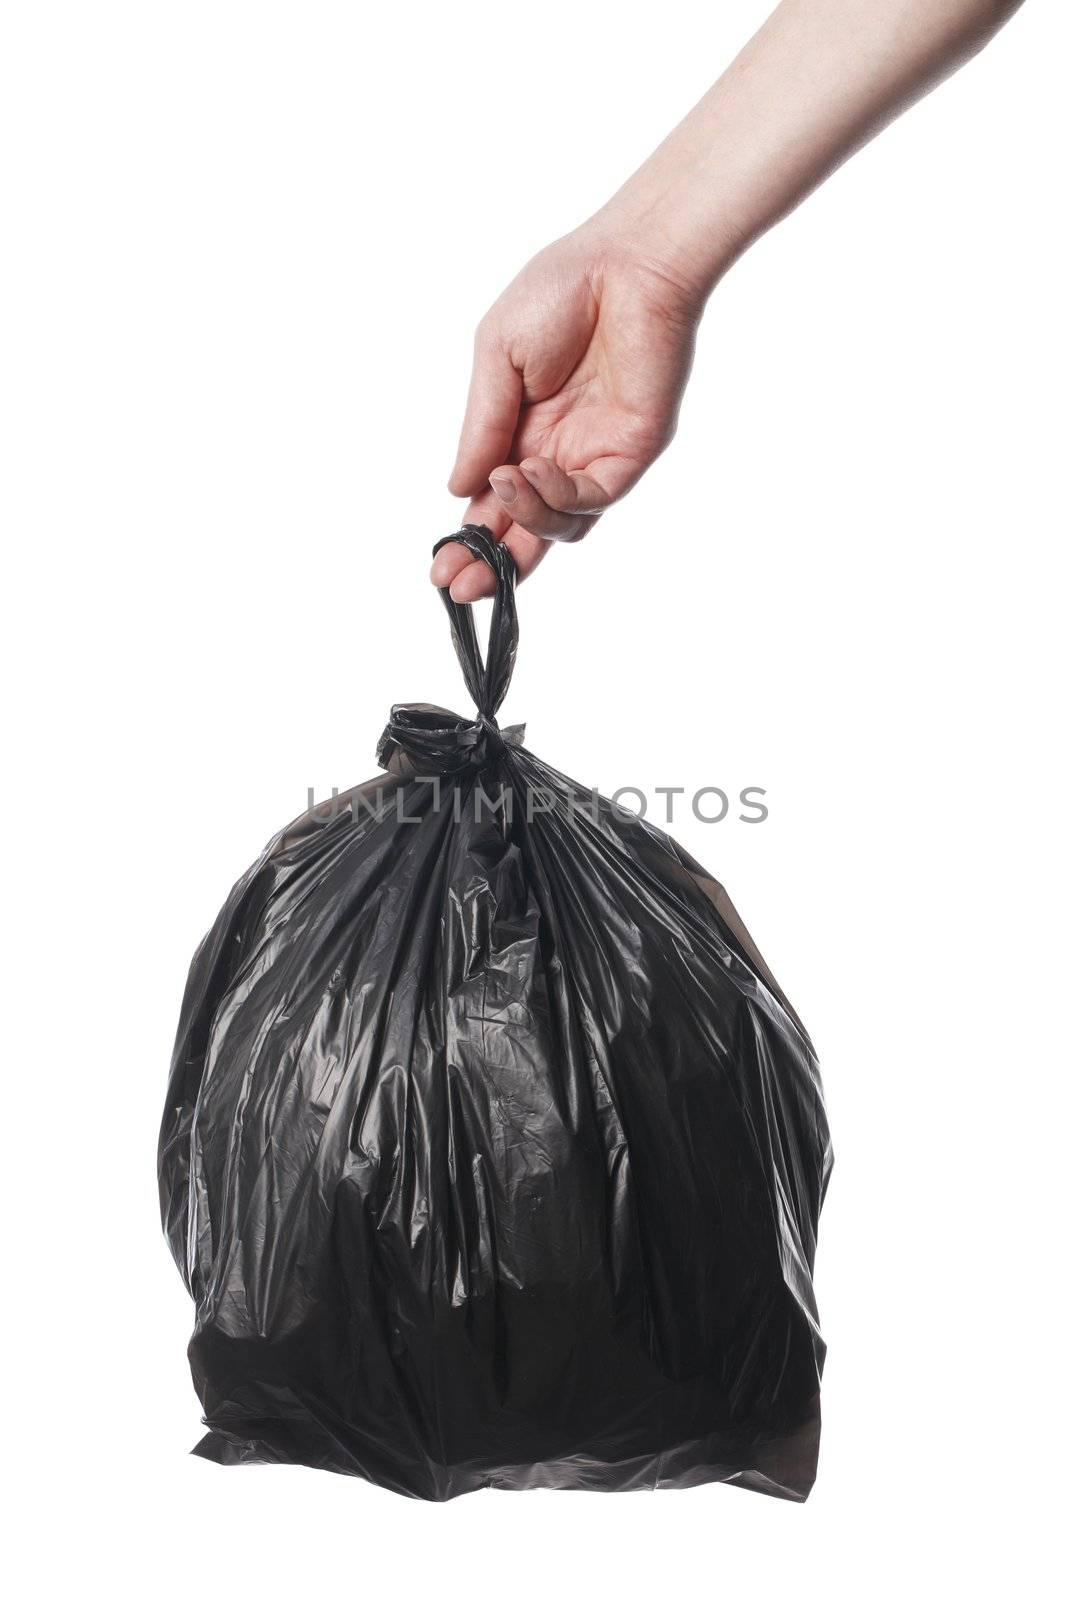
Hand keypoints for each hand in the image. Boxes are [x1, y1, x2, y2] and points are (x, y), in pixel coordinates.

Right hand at [433, 223, 703, 600]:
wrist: (626, 261)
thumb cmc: (561, 290)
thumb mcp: (497, 358)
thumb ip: (481, 426)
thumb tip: (458, 490)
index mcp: (520, 431)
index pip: (492, 504)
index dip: (468, 540)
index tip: (439, 570)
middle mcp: (558, 453)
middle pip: (526, 530)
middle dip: (492, 565)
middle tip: (460, 586)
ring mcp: (597, 456)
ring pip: (562, 524)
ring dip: (524, 520)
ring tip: (501, 486)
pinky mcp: (633, 451)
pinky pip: (594, 497)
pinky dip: (557, 495)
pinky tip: (529, 471)